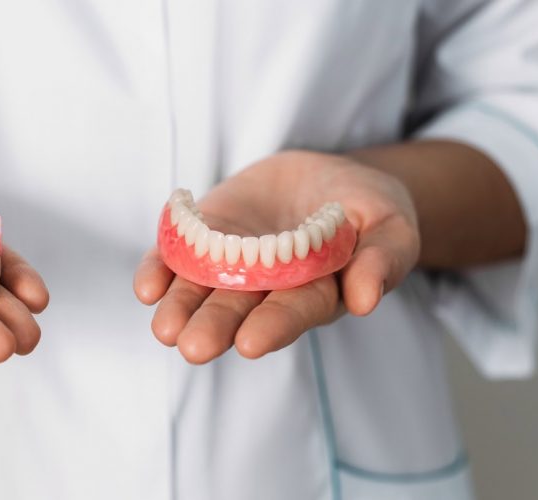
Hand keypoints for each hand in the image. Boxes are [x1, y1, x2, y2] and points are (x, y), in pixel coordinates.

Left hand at [133, 151, 418, 363]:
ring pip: (200, 292)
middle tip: (194, 347)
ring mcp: (230, 265)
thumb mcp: (390, 225)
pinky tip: (146, 287)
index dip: (272, 327)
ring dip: (180, 309)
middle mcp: (266, 289)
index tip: (251, 342)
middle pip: (238, 311)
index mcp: (314, 294)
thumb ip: (382, 259)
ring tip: (165, 329)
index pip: (292, 313)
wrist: (325, 177)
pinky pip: (176, 258)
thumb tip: (367, 299)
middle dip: (216, 328)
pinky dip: (159, 271)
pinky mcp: (204, 238)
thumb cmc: (366, 208)